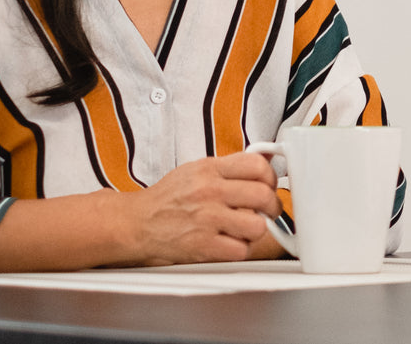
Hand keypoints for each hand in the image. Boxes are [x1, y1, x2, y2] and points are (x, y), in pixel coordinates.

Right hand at [122, 152, 282, 265]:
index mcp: (209, 169)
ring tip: (246, 228)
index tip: (271, 185)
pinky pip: (241, 250)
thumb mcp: (197, 170)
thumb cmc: (169, 198)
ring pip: (257, 226)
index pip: (257, 165)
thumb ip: (231, 166)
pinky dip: (240, 250)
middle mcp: (209, 192)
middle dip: (273, 205)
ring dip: (255, 230)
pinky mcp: (202, 246)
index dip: (271, 177)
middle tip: (269, 210)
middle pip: (263, 195)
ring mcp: (206, 219)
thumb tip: (266, 159)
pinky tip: (231, 243)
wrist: (137, 223)